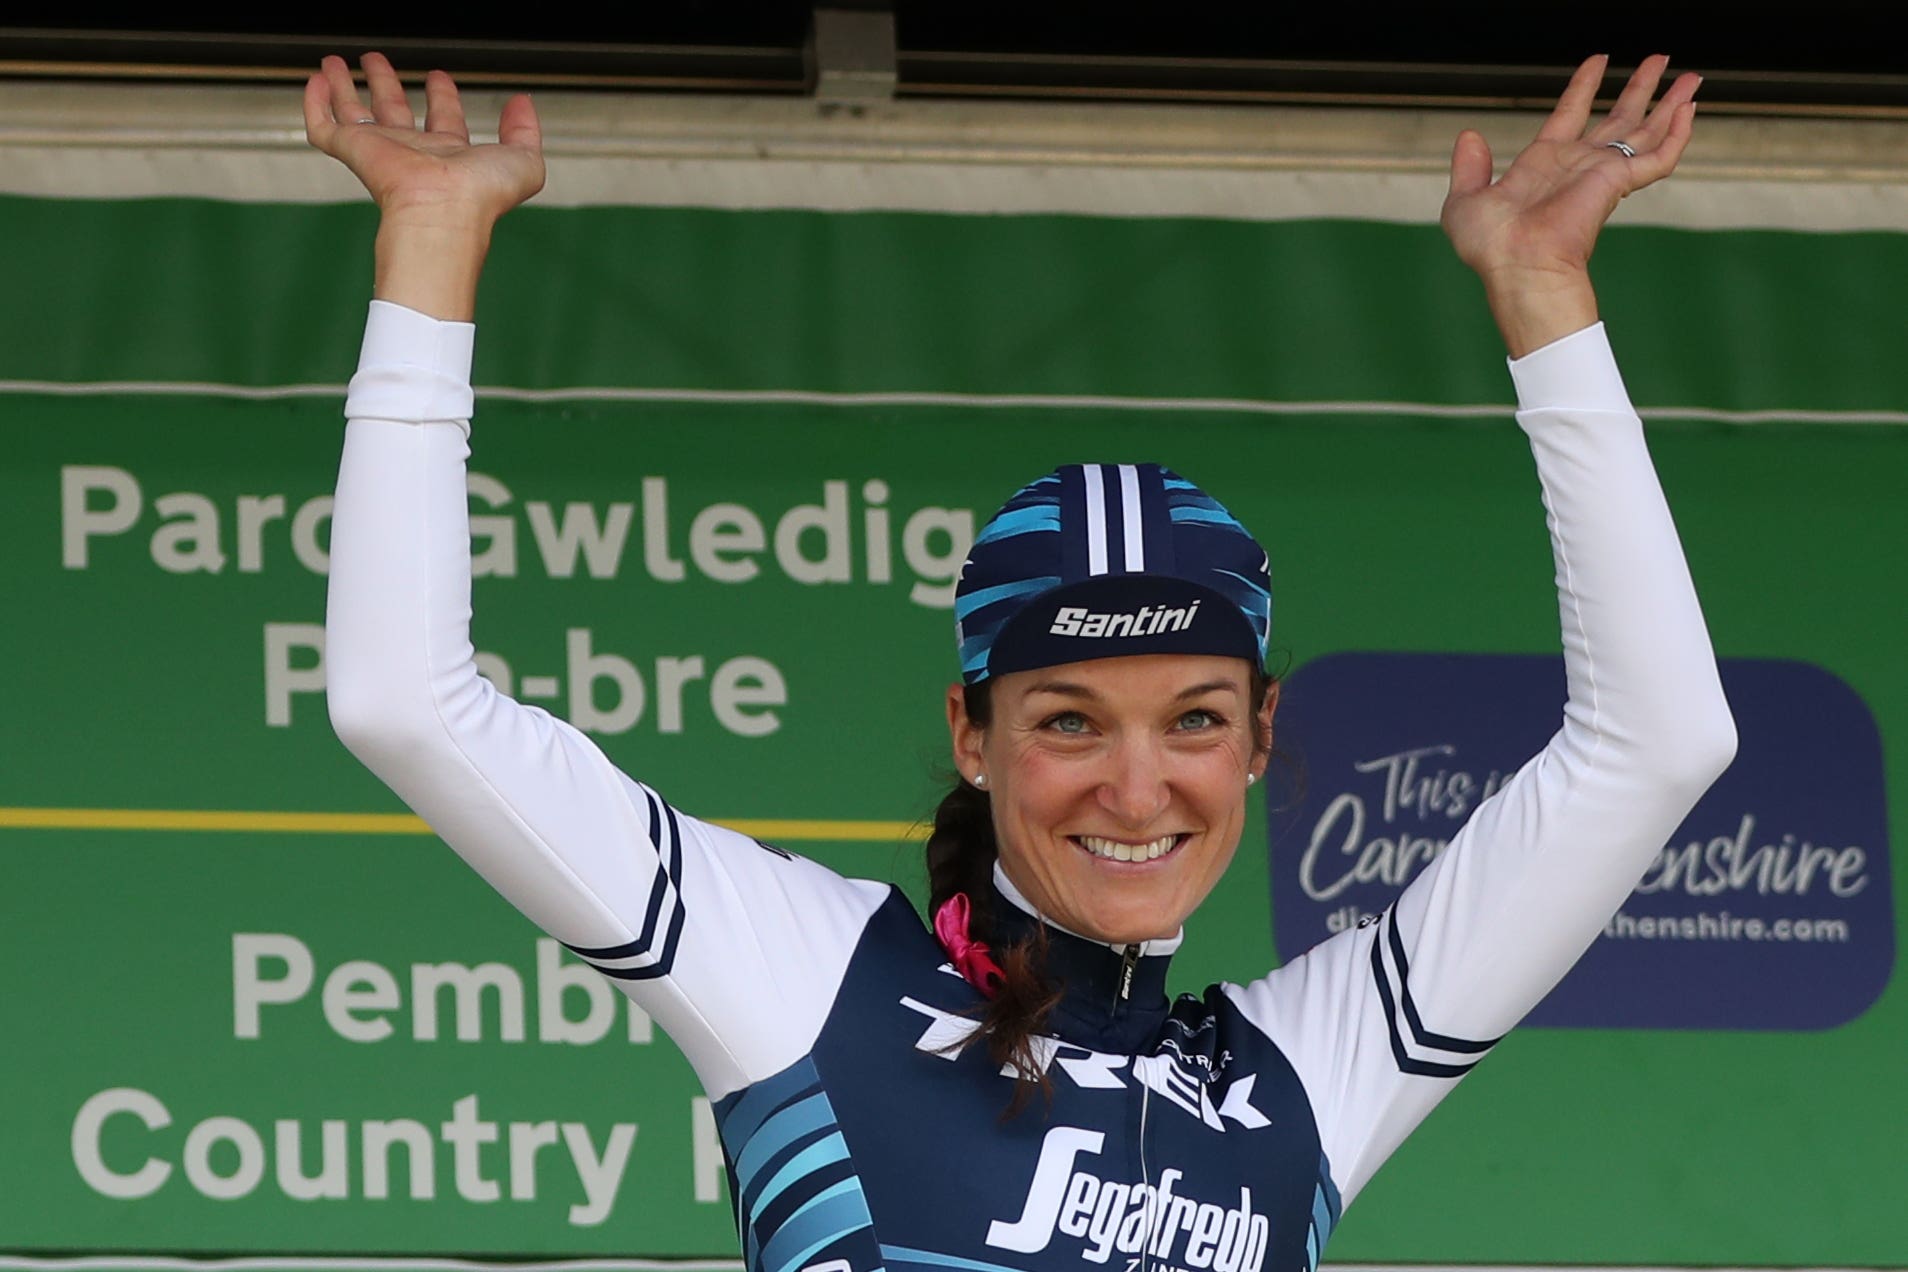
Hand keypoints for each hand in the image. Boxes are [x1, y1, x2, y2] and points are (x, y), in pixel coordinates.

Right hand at [304, 54, 542, 319]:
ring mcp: (380, 152)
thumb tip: (521, 102)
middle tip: (377, 61)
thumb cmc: (483, 196)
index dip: (443, 98)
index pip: (444, 122)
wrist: (444, 212)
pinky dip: (315, 104)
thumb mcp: (524, 161)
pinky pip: (323, 127)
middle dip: (386, 85)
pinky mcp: (352, 152)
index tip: (439, 77)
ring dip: (344, 87)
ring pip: (354, 114)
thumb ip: (526, 131)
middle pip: (394, 112)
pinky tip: (314, 80)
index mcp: (451, 156)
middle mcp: (413, 153)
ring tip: (334, 61)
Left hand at [1441, 55, 1699, 354]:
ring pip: (1646, 131)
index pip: (1570, 113)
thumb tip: (1469, 136)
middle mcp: (1578, 165)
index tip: (1598, 59)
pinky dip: (1677, 135)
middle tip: (1661, 59)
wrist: (1518, 265)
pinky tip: (1690, 111)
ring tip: (1692, 76)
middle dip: (1640, 88)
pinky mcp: (1618, 184)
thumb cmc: (1491, 247)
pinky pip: (1657, 157)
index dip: (1584, 86)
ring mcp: (1602, 174)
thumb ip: (1469, 168)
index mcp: (1543, 163)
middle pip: (1618, 118)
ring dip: (1669, 103)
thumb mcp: (1465, 201)